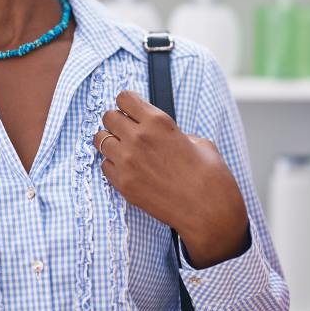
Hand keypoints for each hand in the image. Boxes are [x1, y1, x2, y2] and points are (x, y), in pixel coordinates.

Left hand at [95, 91, 249, 267]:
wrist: (208, 212)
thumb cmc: (209, 177)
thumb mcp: (198, 142)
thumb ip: (173, 133)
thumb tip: (162, 135)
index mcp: (158, 122)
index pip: (124, 98)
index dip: (128, 103)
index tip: (131, 110)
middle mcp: (138, 138)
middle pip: (108, 116)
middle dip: (117, 121)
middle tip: (127, 130)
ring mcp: (127, 162)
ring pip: (100, 140)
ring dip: (111, 142)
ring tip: (125, 149)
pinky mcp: (123, 184)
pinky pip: (105, 165)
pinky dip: (113, 165)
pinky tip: (128, 169)